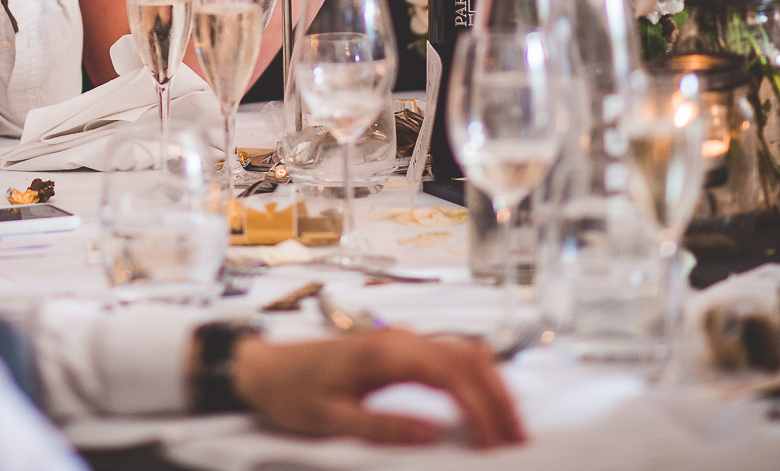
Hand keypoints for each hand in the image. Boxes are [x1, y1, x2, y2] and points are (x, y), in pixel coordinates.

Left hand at [232, 330, 524, 447]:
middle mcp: (399, 339)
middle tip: (517, 436)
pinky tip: (482, 400)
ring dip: (492, 384)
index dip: (480, 409)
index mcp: (386, 353)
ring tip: (509, 422)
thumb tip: (432, 434)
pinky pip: (448, 355)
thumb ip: (383, 427)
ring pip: (464, 352)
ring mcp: (400, 340)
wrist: (262, 367)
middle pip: (469, 358)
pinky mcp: (397, 348)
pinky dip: (475, 376)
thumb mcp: (331, 419)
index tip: (494, 441)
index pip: (452, 376)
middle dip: (499, 397)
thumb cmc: (291, 392)